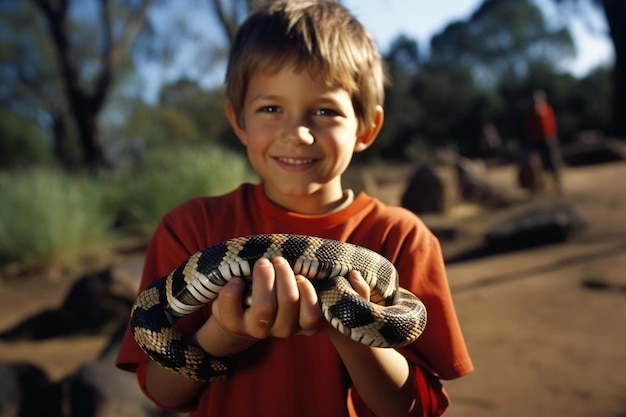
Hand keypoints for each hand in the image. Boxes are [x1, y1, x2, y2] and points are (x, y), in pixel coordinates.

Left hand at [194, 257, 371, 356]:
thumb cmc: (281, 292)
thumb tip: (356, 274)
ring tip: (262, 263)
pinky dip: (233, 287)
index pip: (313, 317)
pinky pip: (231, 306)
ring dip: (264, 277)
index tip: (302, 276)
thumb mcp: (307, 287)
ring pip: (264, 307)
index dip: (308, 293)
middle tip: (278, 260)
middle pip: (289, 302)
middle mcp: (282, 330)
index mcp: (303, 323)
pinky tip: (237, 279)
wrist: (242, 313)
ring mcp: (257, 329)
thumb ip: (332, 282)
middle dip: (284, 273)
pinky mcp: (232, 323)